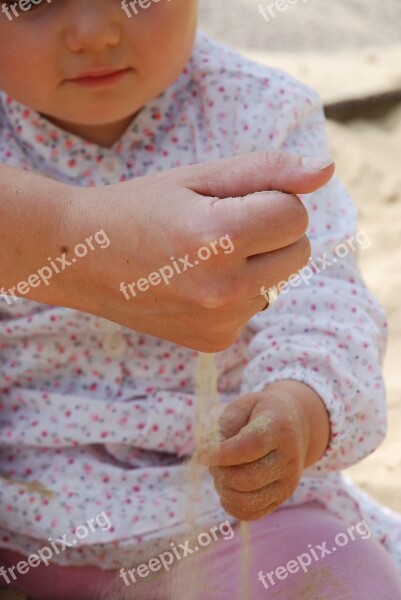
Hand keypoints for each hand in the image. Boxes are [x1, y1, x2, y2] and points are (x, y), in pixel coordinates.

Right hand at [2, 152, 333, 350]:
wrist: (81, 258)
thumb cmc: (139, 207)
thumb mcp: (198, 177)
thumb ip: (267, 171)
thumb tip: (325, 171)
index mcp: (221, 238)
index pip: (297, 215)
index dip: (270, 200)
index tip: (231, 201)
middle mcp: (224, 289)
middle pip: (298, 251)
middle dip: (271, 232)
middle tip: (218, 226)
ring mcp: (219, 322)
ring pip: (278, 281)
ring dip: (255, 264)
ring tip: (201, 256)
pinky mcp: (214, 341)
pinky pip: (254, 307)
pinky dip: (237, 293)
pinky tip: (195, 283)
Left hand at [197, 380, 329, 520]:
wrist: (297, 425)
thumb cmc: (261, 412)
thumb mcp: (243, 405)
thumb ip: (225, 426)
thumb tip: (207, 455)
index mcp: (279, 428)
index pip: (249, 447)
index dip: (220, 453)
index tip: (202, 453)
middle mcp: (289, 458)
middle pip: (247, 478)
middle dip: (220, 472)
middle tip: (212, 460)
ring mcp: (289, 481)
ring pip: (248, 501)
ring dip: (224, 489)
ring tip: (220, 473)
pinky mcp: (283, 497)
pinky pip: (253, 513)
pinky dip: (232, 506)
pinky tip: (226, 488)